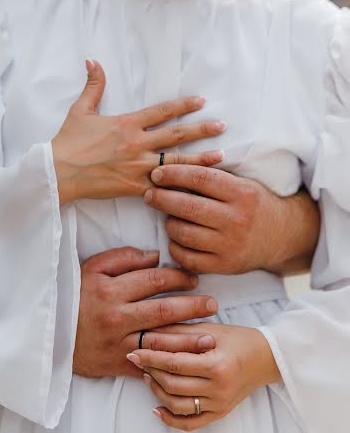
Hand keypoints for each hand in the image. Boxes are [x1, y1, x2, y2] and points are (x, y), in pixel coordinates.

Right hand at [52, 61, 224, 204]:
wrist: (59, 172)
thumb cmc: (69, 141)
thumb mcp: (81, 110)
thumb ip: (93, 86)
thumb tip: (92, 60)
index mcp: (127, 124)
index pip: (162, 111)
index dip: (184, 105)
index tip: (201, 102)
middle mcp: (137, 144)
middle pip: (176, 135)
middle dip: (202, 130)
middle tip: (222, 126)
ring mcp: (138, 166)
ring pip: (176, 161)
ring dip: (200, 159)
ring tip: (221, 156)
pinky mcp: (135, 187)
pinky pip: (163, 187)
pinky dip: (181, 186)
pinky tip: (197, 186)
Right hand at [73, 247, 218, 377]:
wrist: (50, 334)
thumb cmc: (74, 296)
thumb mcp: (92, 268)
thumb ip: (123, 258)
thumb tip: (155, 256)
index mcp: (111, 289)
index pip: (155, 280)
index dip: (178, 278)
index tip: (193, 279)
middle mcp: (117, 316)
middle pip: (164, 310)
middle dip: (193, 306)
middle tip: (213, 304)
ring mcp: (118, 342)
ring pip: (161, 340)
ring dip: (189, 338)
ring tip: (210, 336)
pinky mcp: (118, 363)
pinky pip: (149, 364)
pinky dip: (168, 363)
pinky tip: (187, 362)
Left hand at [128, 322, 280, 430]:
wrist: (266, 358)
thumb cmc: (238, 339)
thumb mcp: (210, 330)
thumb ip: (180, 332)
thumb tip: (149, 333)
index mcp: (217, 365)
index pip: (174, 363)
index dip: (151, 357)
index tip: (133, 351)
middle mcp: (219, 388)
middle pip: (173, 384)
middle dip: (150, 371)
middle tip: (136, 359)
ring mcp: (219, 404)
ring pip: (177, 405)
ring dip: (156, 391)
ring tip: (147, 376)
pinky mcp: (219, 413)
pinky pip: (190, 423)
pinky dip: (170, 418)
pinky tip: (157, 407)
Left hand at [144, 165, 318, 275]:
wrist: (283, 235)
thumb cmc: (254, 204)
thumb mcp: (242, 183)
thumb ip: (213, 175)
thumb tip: (173, 166)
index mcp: (241, 193)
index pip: (199, 178)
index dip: (173, 173)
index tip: (157, 173)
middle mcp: (237, 219)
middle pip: (187, 206)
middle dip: (161, 198)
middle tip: (149, 195)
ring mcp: (231, 245)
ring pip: (184, 233)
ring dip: (169, 223)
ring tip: (167, 217)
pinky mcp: (225, 266)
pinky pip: (188, 258)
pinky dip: (176, 247)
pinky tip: (176, 238)